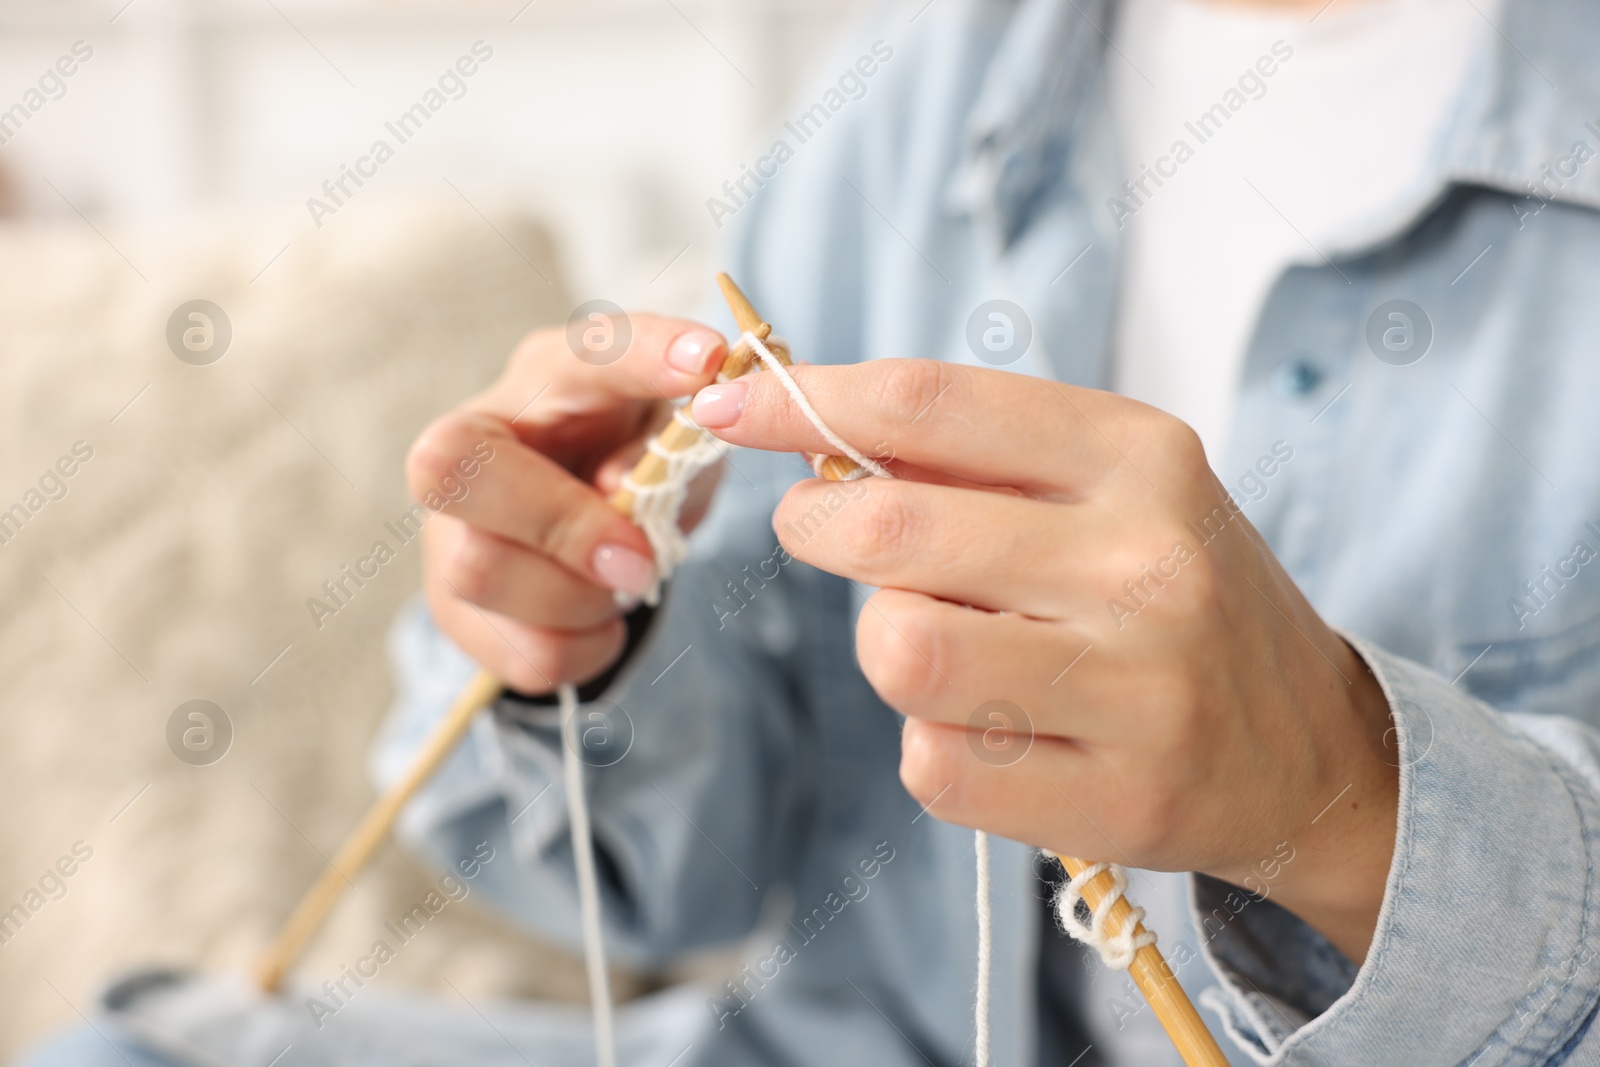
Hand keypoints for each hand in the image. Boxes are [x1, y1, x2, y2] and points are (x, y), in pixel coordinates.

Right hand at [407, 315, 726, 693]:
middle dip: (559, 522)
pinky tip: (604, 620)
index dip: (641, 356)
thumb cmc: (634, 463)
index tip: (708, 360)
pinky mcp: (455, 608)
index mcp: (547, 379)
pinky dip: (584, 647)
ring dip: (579, 598)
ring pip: (478, 569)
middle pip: (453, 466)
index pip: (582, 353)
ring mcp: (448, 527)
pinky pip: (519, 650)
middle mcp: (474, 438)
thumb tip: (620, 488)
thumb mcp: (670, 442)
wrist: (593, 533)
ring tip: (630, 583)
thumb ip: (663, 449)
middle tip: (639, 558)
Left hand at [692, 359, 1398, 961]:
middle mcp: (1149, 563)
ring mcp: (1140, 689)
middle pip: (894, 528)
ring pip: (901, 652)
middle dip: (815, 524)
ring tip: (937, 643)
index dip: (806, 399)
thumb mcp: (1114, 489)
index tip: (730, 404)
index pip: (932, 403)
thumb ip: (978, 456)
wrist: (1314, 747)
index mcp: (1142, 457)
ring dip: (885, 646)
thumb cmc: (1181, 595)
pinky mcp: (1119, 801)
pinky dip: (929, 745)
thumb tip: (813, 427)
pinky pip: (934, 765)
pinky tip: (990, 731)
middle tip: (814, 526)